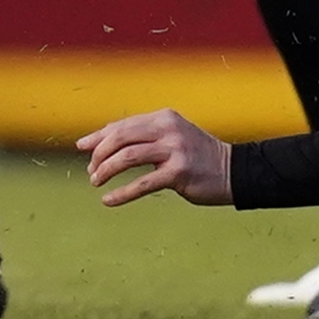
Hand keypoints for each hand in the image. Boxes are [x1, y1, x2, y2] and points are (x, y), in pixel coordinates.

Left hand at [79, 109, 233, 207]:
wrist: (235, 172)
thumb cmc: (197, 156)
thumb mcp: (172, 136)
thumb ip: (144, 137)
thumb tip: (105, 144)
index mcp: (163, 117)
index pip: (122, 125)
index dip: (99, 136)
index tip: (82, 147)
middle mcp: (167, 130)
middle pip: (120, 138)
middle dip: (100, 154)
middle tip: (91, 170)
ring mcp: (174, 150)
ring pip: (127, 157)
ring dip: (106, 170)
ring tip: (96, 182)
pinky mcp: (180, 173)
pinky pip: (143, 184)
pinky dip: (122, 193)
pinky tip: (109, 200)